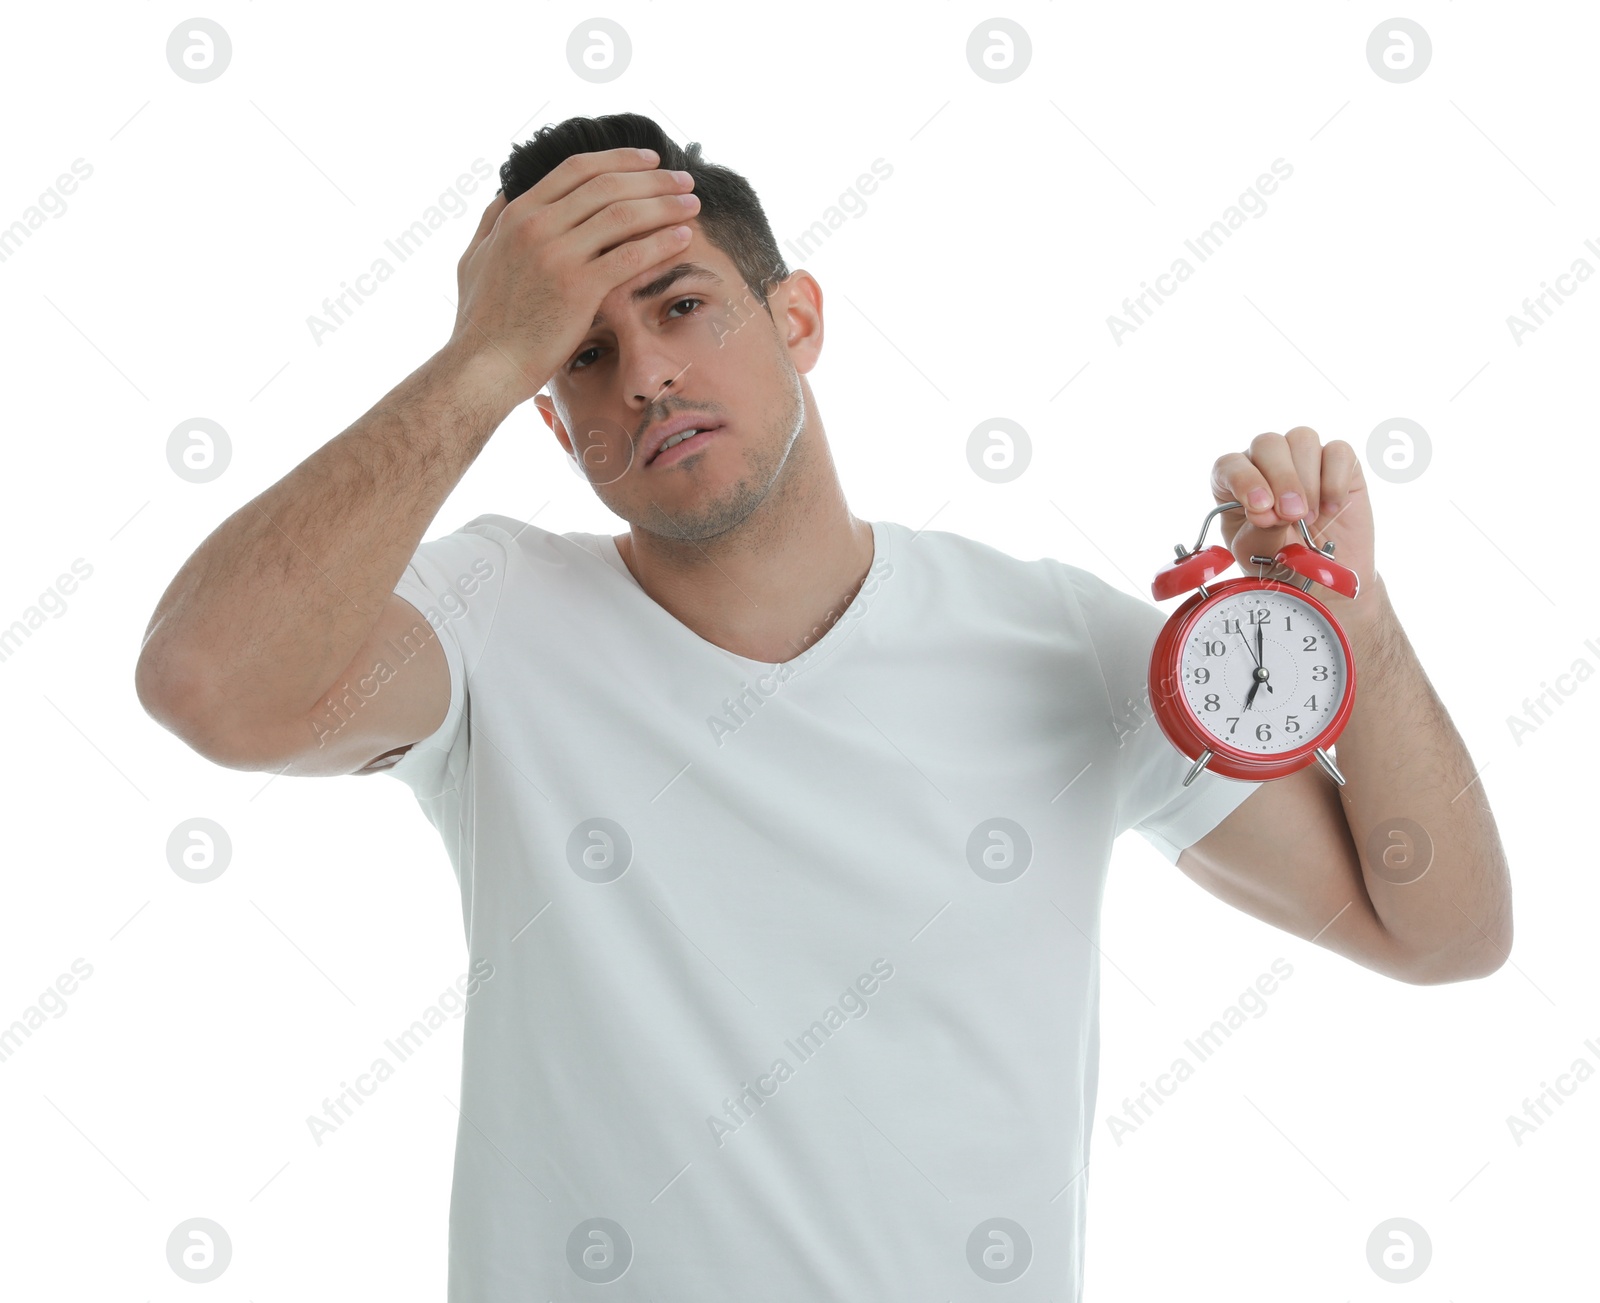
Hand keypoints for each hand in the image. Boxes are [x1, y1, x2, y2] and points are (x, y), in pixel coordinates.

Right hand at [441, 147, 700, 407]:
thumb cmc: (479, 323)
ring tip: (692, 203)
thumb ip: (490, 223)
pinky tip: (683, 238)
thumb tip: (504, 196)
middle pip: (608, 185)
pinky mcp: (578, 288)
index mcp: (517, 213)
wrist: (482, 367)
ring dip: (665, 204)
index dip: (619, 159)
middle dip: (652, 178)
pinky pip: (631, 255)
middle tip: (684, 179)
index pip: (577, 169)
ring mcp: (558, 255)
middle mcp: (537, 225)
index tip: (650, 161)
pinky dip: (661, 242)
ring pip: (624, 214)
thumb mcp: (474, 259)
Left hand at [1209, 428, 1376, 620]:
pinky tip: (1331, 509)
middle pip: (1268, 443)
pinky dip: (1336, 479)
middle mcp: (1264, 462)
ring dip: (1307, 481)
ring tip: (1309, 518)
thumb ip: (1261, 530)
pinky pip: (1338, 450)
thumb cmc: (1278, 561)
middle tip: (1292, 515)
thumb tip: (1273, 511)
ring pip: (1302, 438)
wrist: (1320, 576)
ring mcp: (1301, 457)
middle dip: (1281, 479)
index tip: (1261, 508)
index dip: (1244, 481)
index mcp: (1233, 482)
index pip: (1230, 464)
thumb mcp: (1258, 552)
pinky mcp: (1338, 462)